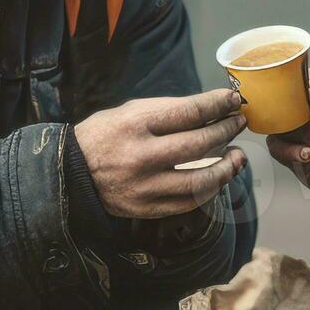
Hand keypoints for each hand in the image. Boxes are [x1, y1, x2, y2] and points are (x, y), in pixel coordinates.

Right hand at [74, 89, 247, 219]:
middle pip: (199, 143)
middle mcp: (142, 156)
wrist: (70, 173)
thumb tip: (209, 110)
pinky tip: (216, 178)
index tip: (233, 101)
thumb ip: (168, 112)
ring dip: (226, 168)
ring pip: (200, 180)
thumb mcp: (129, 112)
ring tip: (237, 157)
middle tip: (238, 123)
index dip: (217, 105)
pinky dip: (208, 190)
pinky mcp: (147, 208)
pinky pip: (188, 202)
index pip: (189, 112)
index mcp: (135, 124)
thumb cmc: (104, 135)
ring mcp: (145, 186)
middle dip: (226, 131)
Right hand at [266, 70, 309, 242]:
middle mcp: (305, 115)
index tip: (292, 85)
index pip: (291, 80)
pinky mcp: (301, 162)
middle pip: (278, 104)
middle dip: (287, 107)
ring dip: (294, 131)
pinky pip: (282, 154)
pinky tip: (309, 152)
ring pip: (277, 129)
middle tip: (303, 111)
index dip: (287, 80)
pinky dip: (291, 152)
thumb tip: (308, 91)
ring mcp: (301, 138)